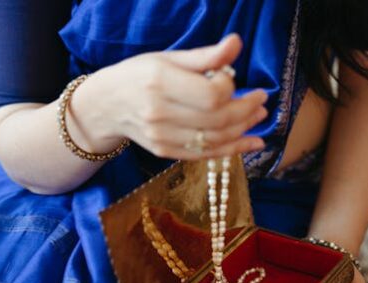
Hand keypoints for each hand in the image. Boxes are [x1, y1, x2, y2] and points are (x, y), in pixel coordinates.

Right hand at [71, 33, 267, 159]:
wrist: (106, 105)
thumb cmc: (140, 75)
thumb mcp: (169, 58)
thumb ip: (206, 56)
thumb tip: (236, 43)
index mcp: (159, 81)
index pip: (211, 94)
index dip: (231, 87)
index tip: (236, 78)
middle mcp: (159, 112)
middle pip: (217, 119)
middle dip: (246, 110)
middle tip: (262, 101)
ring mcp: (161, 136)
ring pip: (215, 139)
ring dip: (244, 130)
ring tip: (259, 117)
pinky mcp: (165, 152)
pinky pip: (206, 154)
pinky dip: (233, 149)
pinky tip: (252, 142)